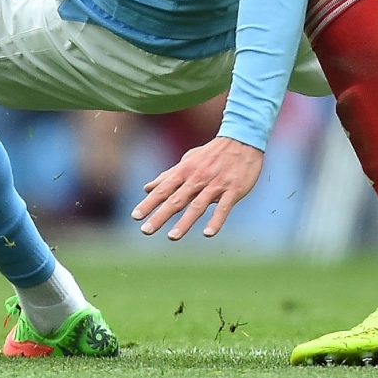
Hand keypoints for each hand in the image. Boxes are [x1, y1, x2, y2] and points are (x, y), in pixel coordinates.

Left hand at [132, 136, 263, 239]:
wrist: (242, 140)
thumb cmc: (211, 154)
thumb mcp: (187, 161)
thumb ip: (168, 176)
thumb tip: (147, 188)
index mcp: (185, 171)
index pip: (163, 190)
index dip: (149, 203)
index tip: (135, 216)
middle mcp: (197, 178)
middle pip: (176, 200)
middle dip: (160, 215)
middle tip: (145, 230)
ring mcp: (215, 185)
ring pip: (197, 205)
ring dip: (184, 222)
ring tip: (172, 237)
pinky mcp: (233, 190)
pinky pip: (223, 207)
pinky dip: (216, 220)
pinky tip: (208, 234)